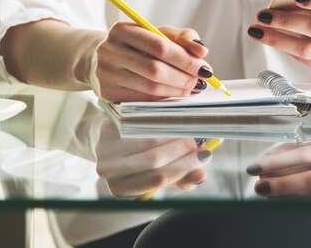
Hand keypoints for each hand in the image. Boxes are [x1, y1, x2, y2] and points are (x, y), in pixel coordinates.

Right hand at [91, 22, 213, 101]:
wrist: (98, 59)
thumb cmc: (136, 45)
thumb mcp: (156, 33)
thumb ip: (182, 37)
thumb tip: (202, 51)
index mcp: (122, 29)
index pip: (159, 46)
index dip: (185, 59)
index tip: (205, 68)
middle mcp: (110, 51)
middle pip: (155, 69)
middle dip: (184, 78)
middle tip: (201, 82)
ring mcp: (106, 74)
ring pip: (150, 88)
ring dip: (177, 91)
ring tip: (192, 89)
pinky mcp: (107, 93)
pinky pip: (143, 100)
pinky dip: (164, 99)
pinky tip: (175, 94)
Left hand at [95, 120, 211, 196]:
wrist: (110, 139)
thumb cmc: (137, 159)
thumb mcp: (157, 173)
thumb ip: (179, 177)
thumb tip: (201, 176)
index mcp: (122, 189)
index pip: (159, 179)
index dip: (184, 167)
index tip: (204, 156)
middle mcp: (110, 171)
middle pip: (154, 160)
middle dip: (182, 150)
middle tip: (198, 142)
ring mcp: (106, 149)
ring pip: (148, 140)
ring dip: (174, 135)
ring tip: (188, 132)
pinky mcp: (108, 129)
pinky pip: (141, 124)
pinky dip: (161, 122)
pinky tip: (174, 122)